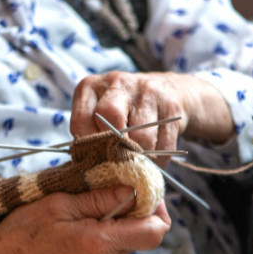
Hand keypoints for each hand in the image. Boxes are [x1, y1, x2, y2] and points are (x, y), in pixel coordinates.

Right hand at [0, 186, 170, 253]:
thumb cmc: (22, 234)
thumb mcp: (60, 204)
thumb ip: (100, 198)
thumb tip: (133, 188)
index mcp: (101, 244)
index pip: (155, 231)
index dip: (157, 206)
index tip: (143, 185)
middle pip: (145, 233)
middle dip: (137, 206)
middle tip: (117, 183)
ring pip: (130, 238)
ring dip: (121, 215)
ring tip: (94, 198)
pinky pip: (114, 244)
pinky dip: (109, 225)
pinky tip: (86, 213)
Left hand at [71, 72, 234, 164]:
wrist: (167, 89)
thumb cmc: (123, 110)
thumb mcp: (99, 115)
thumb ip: (91, 136)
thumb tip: (90, 169)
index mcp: (92, 87)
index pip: (81, 121)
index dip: (88, 146)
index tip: (96, 158)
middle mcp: (118, 84)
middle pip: (112, 121)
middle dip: (116, 149)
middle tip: (119, 164)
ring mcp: (147, 92)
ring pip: (141, 137)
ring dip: (140, 158)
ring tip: (138, 163)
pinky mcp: (171, 106)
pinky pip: (164, 144)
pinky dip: (158, 159)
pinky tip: (154, 159)